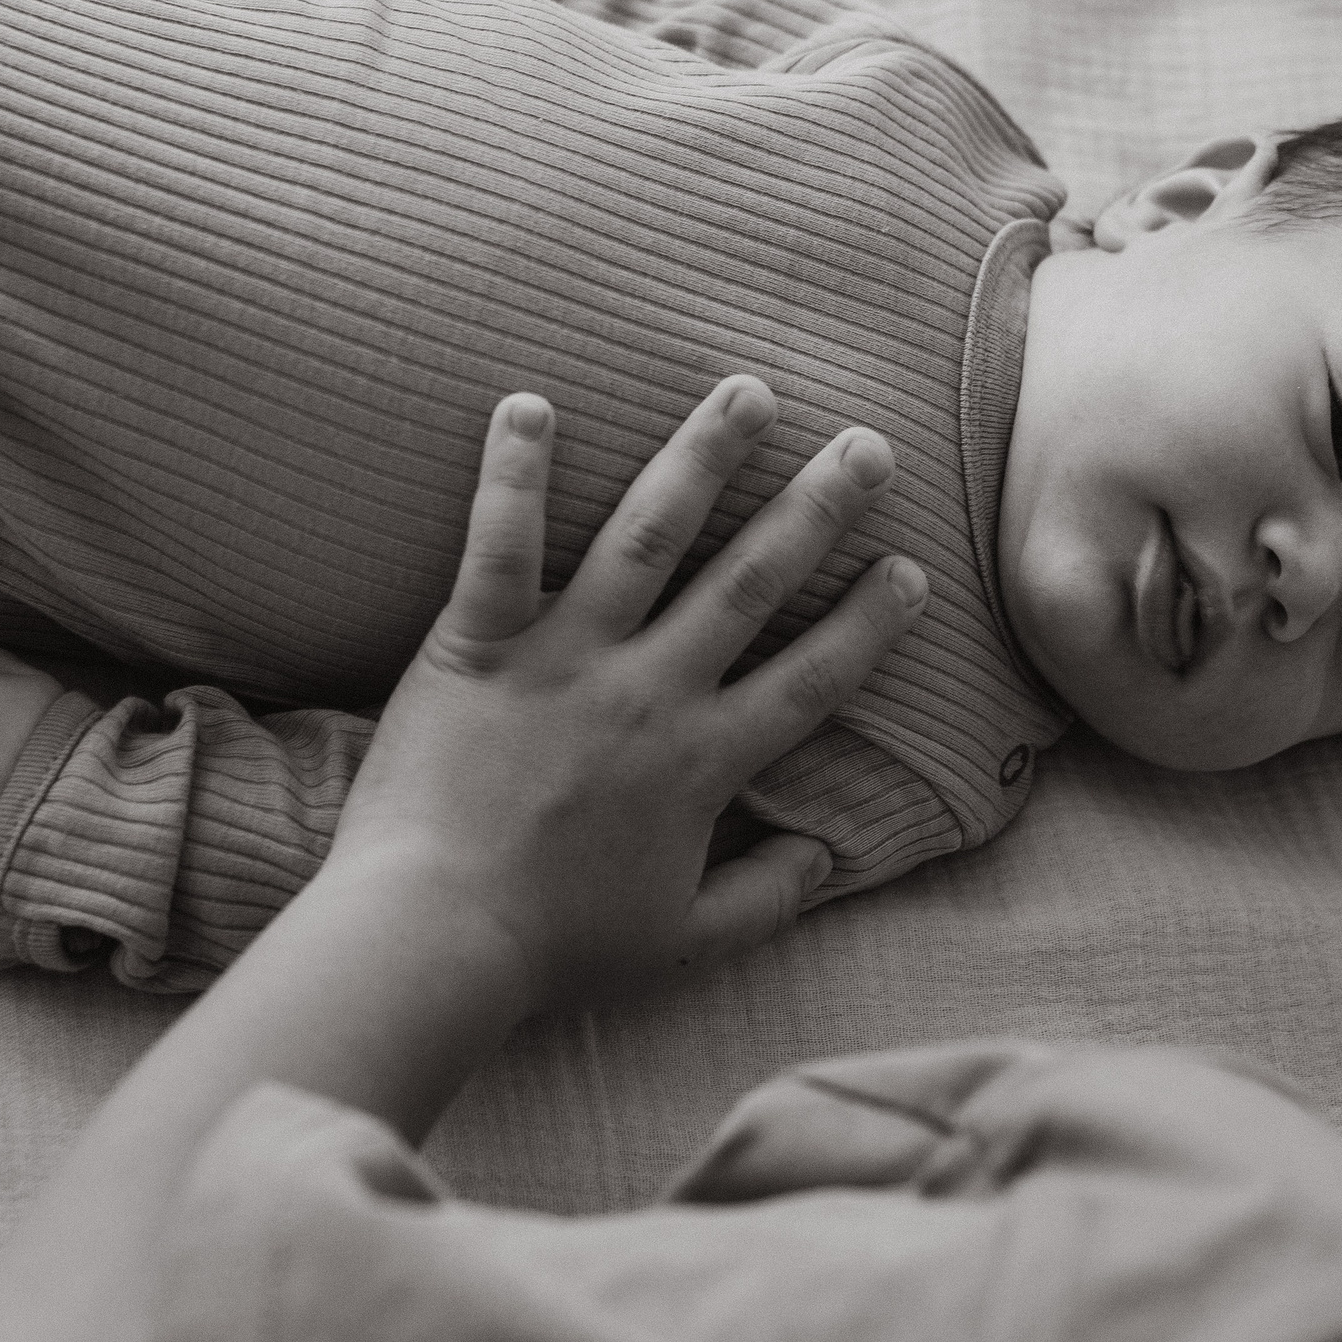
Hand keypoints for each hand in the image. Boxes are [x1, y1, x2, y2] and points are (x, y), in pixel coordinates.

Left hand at [333, 378, 925, 1010]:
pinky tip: (531, 400)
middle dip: (818, 507)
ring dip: (703, 457)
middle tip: (869, 445)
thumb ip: (769, 899)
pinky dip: (514, 471)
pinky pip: (501, 542)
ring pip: (649, 535)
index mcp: (704, 762)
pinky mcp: (479, 643)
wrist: (432, 940)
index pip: (812, 678)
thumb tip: (831, 858)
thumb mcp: (684, 942)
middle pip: (752, 581)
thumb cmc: (552, 950)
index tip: (909, 571)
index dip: (868, 624)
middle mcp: (651, 692)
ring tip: (747, 392)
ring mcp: (566, 658)